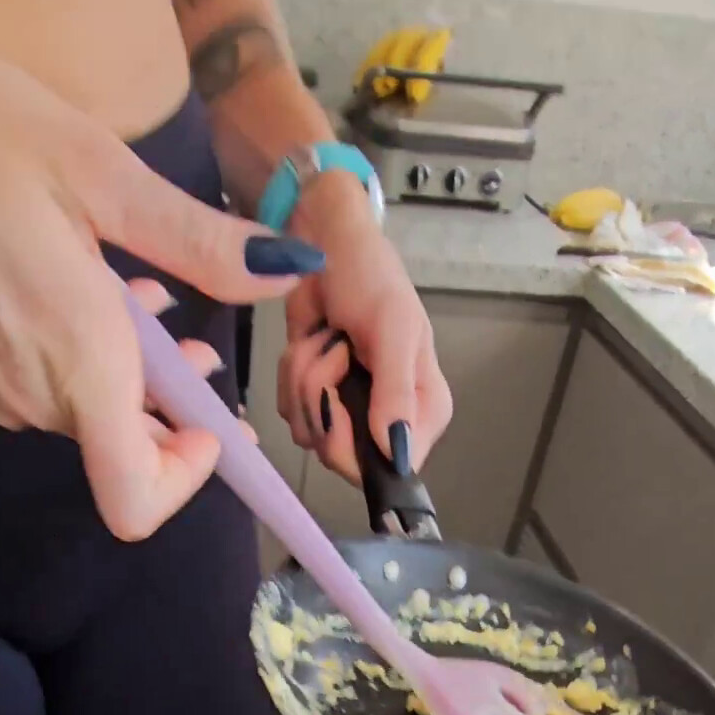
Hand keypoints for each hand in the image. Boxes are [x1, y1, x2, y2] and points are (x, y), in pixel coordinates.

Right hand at [0, 17, 319, 539]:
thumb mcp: (94, 170)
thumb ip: (195, 239)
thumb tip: (287, 269)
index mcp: (75, 362)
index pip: (137, 500)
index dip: (190, 479)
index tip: (213, 422)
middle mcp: (32, 395)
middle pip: (124, 446)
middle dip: (173, 400)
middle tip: (194, 327)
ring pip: (87, 406)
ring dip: (129, 363)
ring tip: (144, 285)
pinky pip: (44, 376)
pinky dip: (82, 343)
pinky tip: (82, 272)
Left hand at [276, 171, 451, 486]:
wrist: (323, 244)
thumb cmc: (370, 278)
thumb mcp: (392, 329)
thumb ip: (396, 394)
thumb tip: (400, 459)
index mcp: (424, 410)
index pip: (390, 469)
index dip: (354, 444)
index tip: (339, 398)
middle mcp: (387, 421)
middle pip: (342, 457)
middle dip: (323, 398)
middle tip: (334, 349)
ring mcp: (348, 413)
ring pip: (310, 432)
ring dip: (305, 377)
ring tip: (326, 336)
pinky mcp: (313, 400)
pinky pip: (290, 414)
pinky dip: (290, 374)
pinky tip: (309, 341)